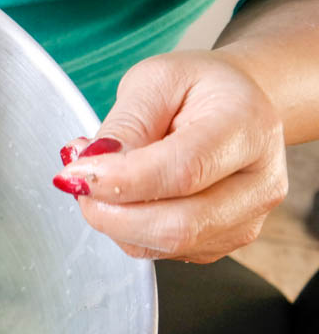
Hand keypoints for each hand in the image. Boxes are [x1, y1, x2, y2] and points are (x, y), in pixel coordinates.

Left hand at [52, 51, 286, 262]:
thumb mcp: (154, 82)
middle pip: (177, 226)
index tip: (75, 173)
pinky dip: (125, 227)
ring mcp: (244, 220)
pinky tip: (123, 193)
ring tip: (101, 177)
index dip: (121, 181)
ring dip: (113, 219)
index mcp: (248, 128)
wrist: (233, 105)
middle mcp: (259, 183)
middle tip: (77, 182)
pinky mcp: (220, 242)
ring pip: (163, 245)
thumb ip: (123, 127)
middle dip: (110, 213)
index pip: (183, 171)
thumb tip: (90, 170)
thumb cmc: (196, 89)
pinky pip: (157, 250)